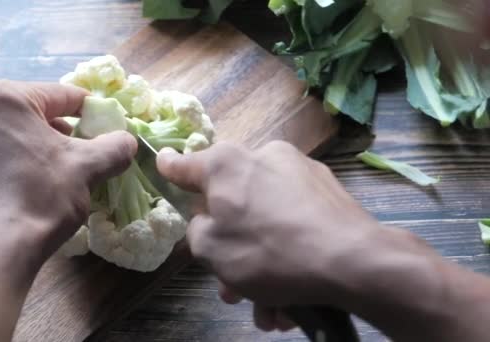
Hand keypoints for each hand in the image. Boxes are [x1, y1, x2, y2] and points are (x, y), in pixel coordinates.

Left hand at [0, 80, 135, 261]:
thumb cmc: (41, 199)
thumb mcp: (88, 168)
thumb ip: (115, 146)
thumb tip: (127, 141)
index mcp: (5, 99)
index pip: (61, 95)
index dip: (91, 111)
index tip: (107, 127)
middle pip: (32, 113)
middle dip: (61, 131)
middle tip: (83, 152)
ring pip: (10, 135)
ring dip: (36, 146)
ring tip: (56, 172)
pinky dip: (12, 163)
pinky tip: (27, 186)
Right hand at [156, 141, 381, 328]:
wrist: (353, 262)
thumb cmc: (268, 252)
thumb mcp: (212, 251)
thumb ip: (197, 232)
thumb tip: (207, 221)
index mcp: (227, 164)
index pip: (186, 165)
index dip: (170, 169)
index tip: (162, 161)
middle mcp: (264, 157)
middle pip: (233, 203)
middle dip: (230, 248)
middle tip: (231, 288)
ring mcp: (301, 173)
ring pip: (267, 220)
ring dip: (261, 265)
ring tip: (268, 307)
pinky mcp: (329, 194)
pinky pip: (295, 223)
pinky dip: (289, 255)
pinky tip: (292, 299)